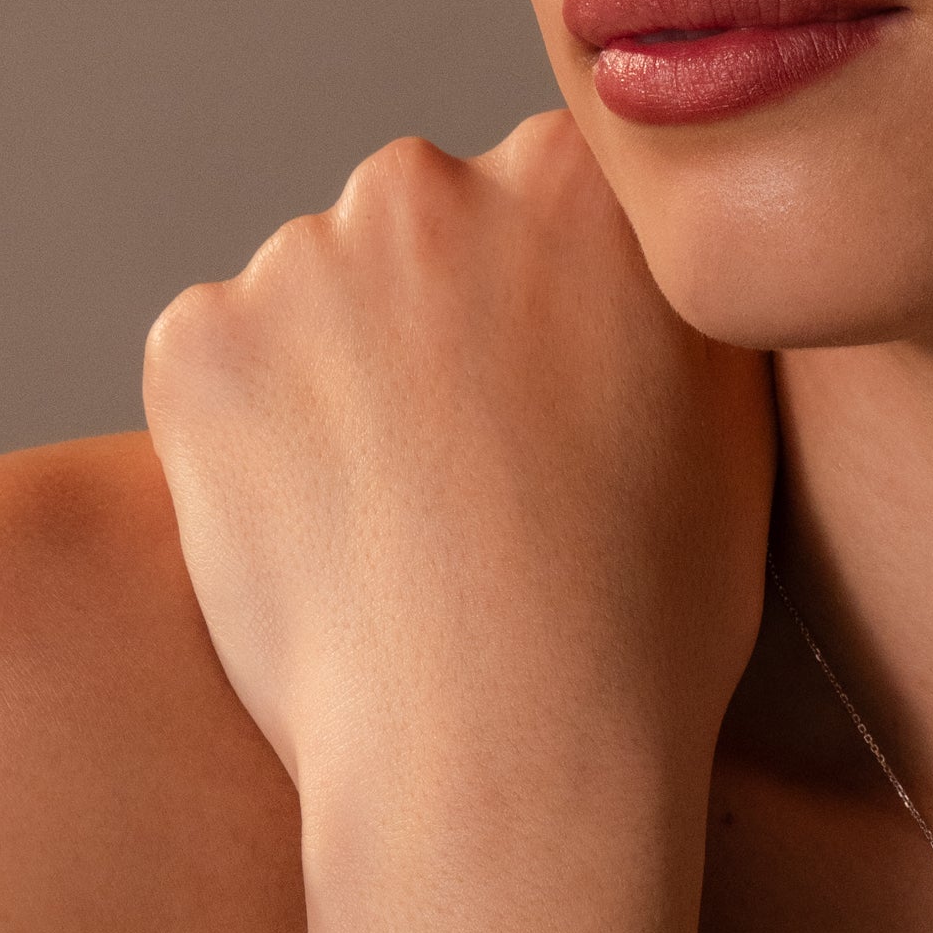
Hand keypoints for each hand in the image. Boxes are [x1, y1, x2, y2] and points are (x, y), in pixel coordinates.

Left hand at [142, 114, 773, 802]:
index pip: (549, 197)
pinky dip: (249, 441)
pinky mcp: (196, 344)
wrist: (506, 752)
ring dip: (340, 380)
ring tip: (400, 528)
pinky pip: (220, 372)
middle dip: (436, 326)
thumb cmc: (648, 619)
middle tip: (474, 477)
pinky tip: (321, 540)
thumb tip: (639, 262)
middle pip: (423, 232)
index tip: (560, 404)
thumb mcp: (736, 419)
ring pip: (314, 303)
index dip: (554, 310)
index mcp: (582, 181)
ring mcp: (301, 258)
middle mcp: (436, 183)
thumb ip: (674, 296)